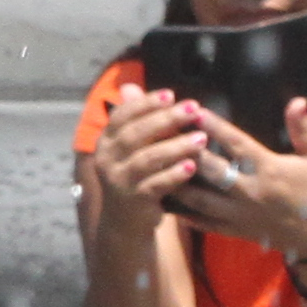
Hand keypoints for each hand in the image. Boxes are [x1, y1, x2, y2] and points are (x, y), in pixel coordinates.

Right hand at [82, 87, 218, 229]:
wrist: (125, 221)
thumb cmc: (134, 175)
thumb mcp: (131, 146)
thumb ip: (134, 118)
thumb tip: (129, 86)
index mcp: (106, 141)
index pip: (122, 115)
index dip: (146, 103)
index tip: (171, 94)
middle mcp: (107, 160)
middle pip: (135, 134)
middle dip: (166, 120)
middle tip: (193, 109)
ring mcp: (118, 181)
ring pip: (146, 159)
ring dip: (175, 147)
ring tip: (201, 138)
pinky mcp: (133, 200)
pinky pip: (155, 185)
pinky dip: (173, 175)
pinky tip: (191, 166)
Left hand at [169, 94, 306, 270]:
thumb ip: (304, 129)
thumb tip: (298, 100)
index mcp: (269, 170)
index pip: (235, 144)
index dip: (213, 127)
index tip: (193, 110)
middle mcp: (249, 192)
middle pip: (209, 170)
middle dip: (185, 150)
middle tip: (164, 133)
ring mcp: (238, 214)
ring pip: (198, 198)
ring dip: (176, 180)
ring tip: (155, 164)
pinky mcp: (232, 231)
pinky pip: (200, 221)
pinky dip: (180, 210)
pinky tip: (162, 196)